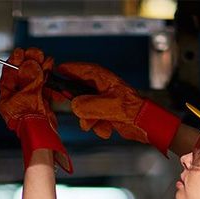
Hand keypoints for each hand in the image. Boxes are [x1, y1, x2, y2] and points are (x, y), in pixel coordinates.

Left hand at [0, 48, 56, 130]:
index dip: (15, 61)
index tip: (20, 52)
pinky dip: (48, 77)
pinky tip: (50, 69)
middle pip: (22, 74)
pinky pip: (43, 85)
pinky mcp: (40, 101)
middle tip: (35, 54)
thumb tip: (30, 64)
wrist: (42, 133)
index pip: (8, 74)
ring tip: (46, 60)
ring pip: (34, 78)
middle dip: (30, 62)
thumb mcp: (28, 94)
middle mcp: (16, 98)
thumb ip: (30, 77)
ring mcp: (28, 99)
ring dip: (41, 68)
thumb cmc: (29, 121)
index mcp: (6, 97)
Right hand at [53, 62, 179, 155]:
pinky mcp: (103, 112)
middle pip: (77, 91)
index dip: (66, 71)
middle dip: (78, 105)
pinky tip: (107, 129)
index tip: (54, 74)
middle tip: (71, 107)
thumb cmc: (133, 110)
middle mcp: (100, 87)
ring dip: (89, 120)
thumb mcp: (108, 107)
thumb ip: (88, 105)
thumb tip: (74, 107)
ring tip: (99, 125)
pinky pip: (91, 119)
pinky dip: (97, 126)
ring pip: (83, 109)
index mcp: (102, 78)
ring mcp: (101, 100)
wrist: (145, 124)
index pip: (79, 69)